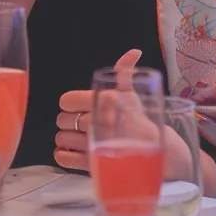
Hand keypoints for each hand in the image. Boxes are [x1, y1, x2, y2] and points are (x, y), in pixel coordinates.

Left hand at [53, 48, 140, 170]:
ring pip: (61, 138)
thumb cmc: (138, 119)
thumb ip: (125, 72)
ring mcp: (94, 144)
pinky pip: (63, 157)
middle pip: (62, 120)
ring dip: (67, 138)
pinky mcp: (92, 163)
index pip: (66, 101)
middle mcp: (99, 121)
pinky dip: (63, 154)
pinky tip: (74, 150)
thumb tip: (134, 52)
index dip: (70, 104)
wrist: (153, 150)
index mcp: (106, 100)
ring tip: (80, 136)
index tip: (79, 108)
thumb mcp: (131, 94)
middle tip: (82, 123)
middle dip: (69, 121)